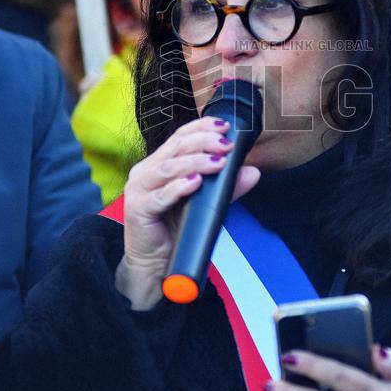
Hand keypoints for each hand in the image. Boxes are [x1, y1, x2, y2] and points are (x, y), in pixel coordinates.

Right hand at [116, 116, 260, 309]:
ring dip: (196, 162)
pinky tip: (195, 182)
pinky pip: (160, 196)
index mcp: (158, 164)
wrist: (154, 263)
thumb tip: (253, 172)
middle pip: (175, 148)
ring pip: (168, 167)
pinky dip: (179, 187)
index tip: (224, 126)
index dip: (201, 128)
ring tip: (218, 162)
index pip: (180, 137)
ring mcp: (139, 189)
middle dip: (204, 143)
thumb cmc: (175, 228)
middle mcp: (146, 172)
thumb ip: (226, 188)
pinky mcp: (137, 209)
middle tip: (226, 145)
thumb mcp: (205, 203)